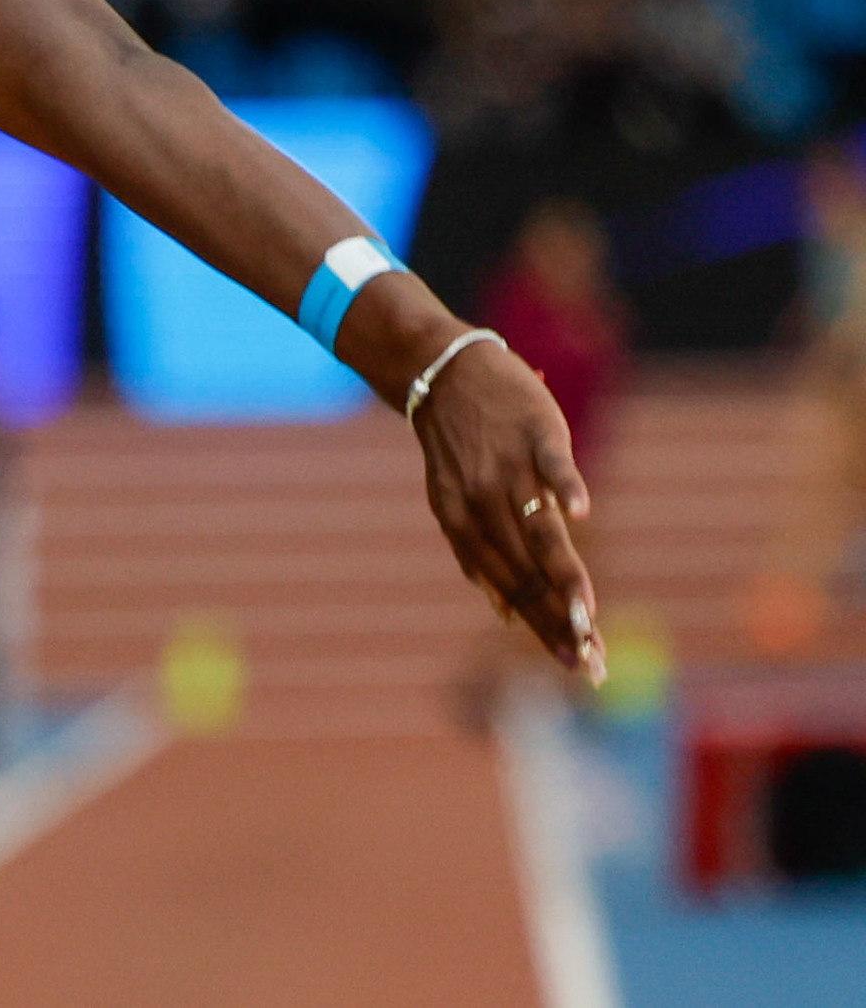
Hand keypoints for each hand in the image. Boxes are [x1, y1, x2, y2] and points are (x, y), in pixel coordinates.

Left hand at [411, 338, 604, 683]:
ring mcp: (508, 467)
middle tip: (592, 663)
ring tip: (587, 617)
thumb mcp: (455, 500)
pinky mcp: (534, 432)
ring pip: (539, 531)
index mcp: (463, 523)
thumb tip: (503, 612)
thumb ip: (479, 554)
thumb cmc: (460, 443)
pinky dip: (564, 487)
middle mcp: (482, 501)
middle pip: (528, 572)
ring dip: (564, 576)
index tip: (575, 665)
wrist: (442, 370)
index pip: (512, 588)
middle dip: (560, 622)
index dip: (544, 628)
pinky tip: (582, 513)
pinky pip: (551, 463)